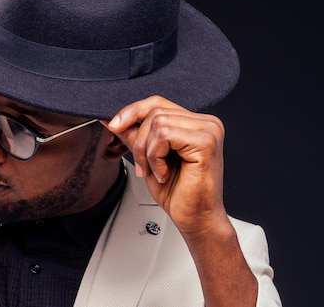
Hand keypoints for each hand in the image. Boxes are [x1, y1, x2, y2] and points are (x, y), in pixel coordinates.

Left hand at [103, 95, 226, 235]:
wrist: (195, 219)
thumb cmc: (178, 193)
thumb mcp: (148, 157)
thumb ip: (135, 136)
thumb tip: (113, 121)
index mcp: (194, 123)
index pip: (157, 103)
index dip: (133, 112)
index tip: (114, 125)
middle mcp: (206, 122)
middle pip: (155, 112)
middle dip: (139, 141)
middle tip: (143, 167)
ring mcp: (209, 130)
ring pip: (157, 123)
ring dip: (147, 152)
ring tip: (156, 171)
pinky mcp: (206, 142)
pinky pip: (165, 136)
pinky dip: (156, 157)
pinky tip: (165, 173)